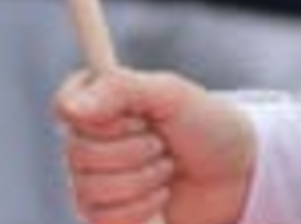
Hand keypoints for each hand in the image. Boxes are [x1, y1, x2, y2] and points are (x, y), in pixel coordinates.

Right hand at [54, 69, 256, 223]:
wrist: (236, 173)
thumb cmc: (206, 126)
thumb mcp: (173, 95)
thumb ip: (122, 90)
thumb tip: (69, 108)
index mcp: (99, 102)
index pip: (64, 105)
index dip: (105, 117)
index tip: (139, 116)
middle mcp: (86, 141)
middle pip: (79, 154)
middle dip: (136, 150)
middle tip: (164, 142)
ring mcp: (91, 180)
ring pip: (91, 191)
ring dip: (145, 180)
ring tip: (168, 167)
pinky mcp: (105, 215)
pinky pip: (105, 221)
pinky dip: (144, 208)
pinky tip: (162, 195)